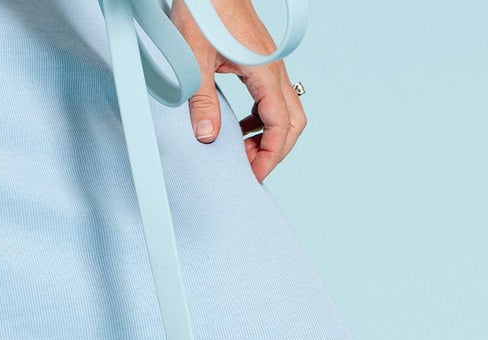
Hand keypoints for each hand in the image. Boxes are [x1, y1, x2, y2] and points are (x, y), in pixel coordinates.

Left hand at [170, 0, 305, 180]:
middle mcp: (274, 70)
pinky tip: (240, 126)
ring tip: (244, 150)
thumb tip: (207, 136)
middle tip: (251, 166)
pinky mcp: (260, 61)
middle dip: (275, 150)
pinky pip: (271, 98)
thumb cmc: (203, 9)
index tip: (255, 174)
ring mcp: (270, 65)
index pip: (280, 126)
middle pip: (292, 122)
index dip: (270, 156)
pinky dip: (260, 119)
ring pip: (285, 111)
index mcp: (265, 72)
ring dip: (268, 135)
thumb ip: (202, 100)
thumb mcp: (195, 59)